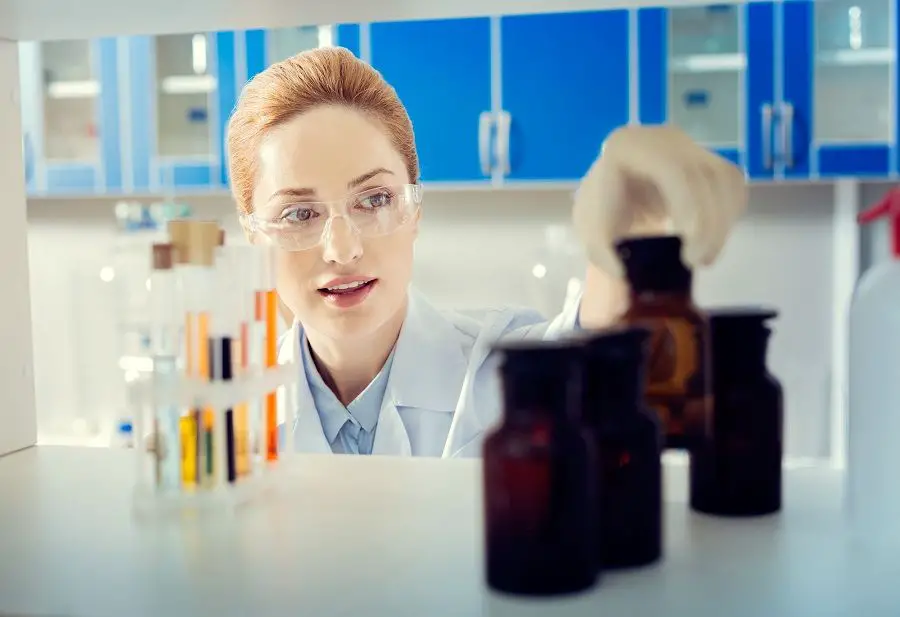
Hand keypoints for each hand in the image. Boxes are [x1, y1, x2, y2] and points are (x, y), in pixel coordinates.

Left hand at [572, 125, 747, 277]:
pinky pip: (732, 186)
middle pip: (704, 175)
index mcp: (628, 146)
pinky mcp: (708, 160)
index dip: (688, 206)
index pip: (672, 169)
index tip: (686, 248)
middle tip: (696, 262)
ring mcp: (689, 146)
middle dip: (708, 223)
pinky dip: (727, 215)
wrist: (612, 193)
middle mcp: (663, 139)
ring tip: (704, 258)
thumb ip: (602, 253)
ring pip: (724, 180)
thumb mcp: (591, 234)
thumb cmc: (601, 210)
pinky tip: (711, 239)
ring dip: (721, 224)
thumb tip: (622, 271)